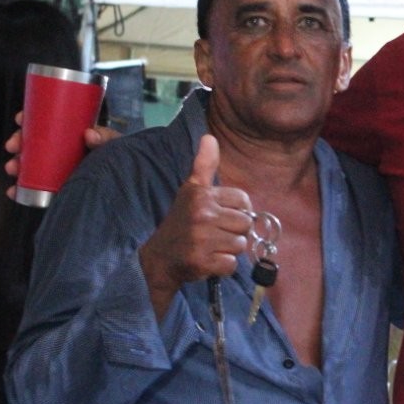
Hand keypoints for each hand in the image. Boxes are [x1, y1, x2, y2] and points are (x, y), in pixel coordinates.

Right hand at [4, 110, 122, 197]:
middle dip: (19, 142)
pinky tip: (14, 191)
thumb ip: (107, 139)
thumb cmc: (123, 162)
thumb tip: (88, 134)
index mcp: (75, 135)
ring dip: (17, 164)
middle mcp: (64, 151)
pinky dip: (22, 188)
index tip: (19, 119)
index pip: (49, 122)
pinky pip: (36, 186)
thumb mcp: (117, 146)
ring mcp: (60, 169)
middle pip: (35, 142)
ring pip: (32, 163)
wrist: (129, 189)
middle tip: (13, 146)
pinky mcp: (59, 187)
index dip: (31, 119)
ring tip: (13, 168)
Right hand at [137, 135, 252, 318]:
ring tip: (210, 247)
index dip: (236, 211)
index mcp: (201, 195)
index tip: (220, 217)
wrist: (158, 258)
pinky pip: (232, 264)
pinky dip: (223, 266)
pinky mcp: (201, 262)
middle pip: (245, 224)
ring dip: (228, 250)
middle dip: (233, 232)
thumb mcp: (190, 191)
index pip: (244, 200)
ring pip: (240, 245)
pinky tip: (208, 261)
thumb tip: (210, 137)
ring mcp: (201, 239)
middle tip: (214, 235)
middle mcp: (201, 215)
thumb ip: (204, 165)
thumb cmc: (180, 222)